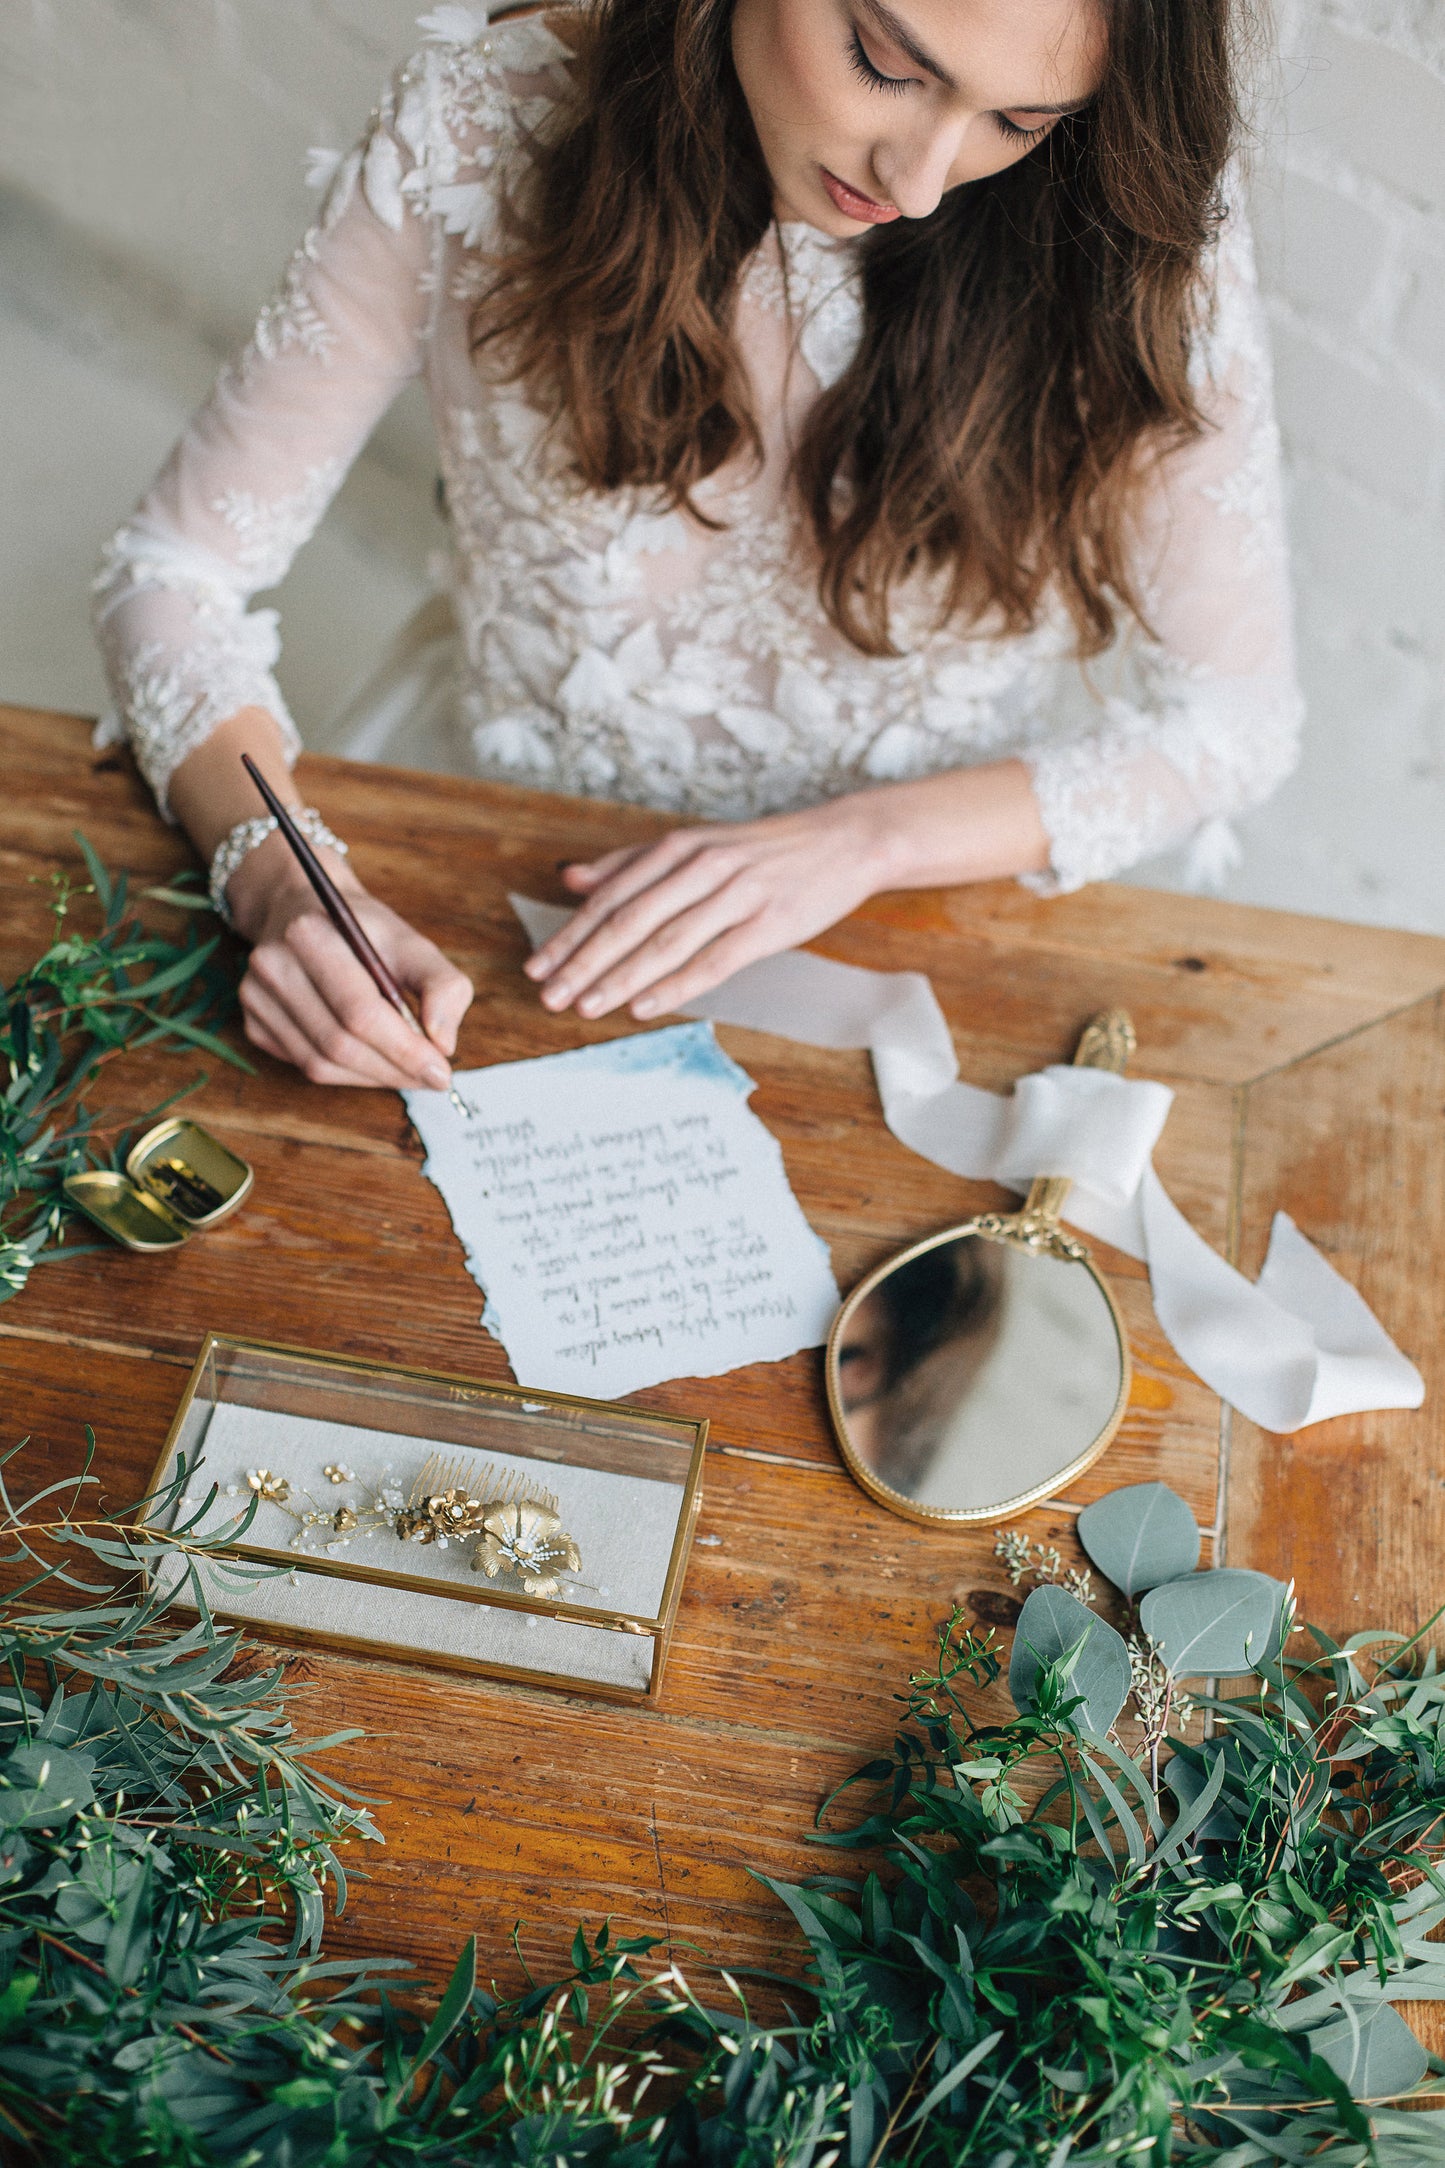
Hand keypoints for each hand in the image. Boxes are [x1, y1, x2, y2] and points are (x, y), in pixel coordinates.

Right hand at [230, 837, 473, 1088]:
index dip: (404, 1050)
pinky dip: (346, 1074)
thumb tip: (443, 1044)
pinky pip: (304, 1065)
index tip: (441, 1071)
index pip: (360, 1012)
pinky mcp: (254, 1021)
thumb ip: (443, 986)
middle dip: (392, 1070)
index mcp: (311, 934)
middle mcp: (273, 965)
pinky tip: (372, 1060)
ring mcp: (255, 996)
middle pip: (338, 1044)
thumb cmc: (364, 931)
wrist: (304, 910)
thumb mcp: (413, 942)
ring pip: (319, 1064)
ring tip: (407, 1072)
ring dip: (371, 1077)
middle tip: (430, 1078)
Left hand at [523, 797, 891, 1019]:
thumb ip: (630, 863)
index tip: (538, 966)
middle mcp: (701, 867)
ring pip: (665, 943)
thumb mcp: (695, 844)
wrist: (843, 842)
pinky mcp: (768, 924)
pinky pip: (713, 961)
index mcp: (678, 847)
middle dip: (583, 963)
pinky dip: (674, 986)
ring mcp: (736, 895)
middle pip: (629, 921)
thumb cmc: (763, 850)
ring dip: (620, 979)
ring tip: (585, 1007)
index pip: (611, 896)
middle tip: (549, 995)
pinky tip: (644, 1006)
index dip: (571, 935)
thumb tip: (570, 879)